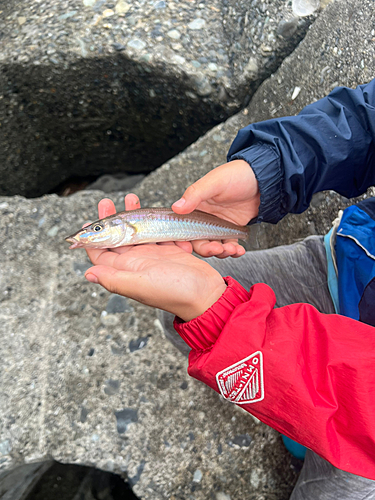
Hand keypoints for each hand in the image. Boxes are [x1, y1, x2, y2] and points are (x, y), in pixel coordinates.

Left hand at [84, 194, 226, 321]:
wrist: (206, 295)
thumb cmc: (175, 292)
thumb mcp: (140, 284)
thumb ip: (114, 278)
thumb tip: (88, 274)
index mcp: (127, 270)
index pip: (101, 253)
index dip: (92, 238)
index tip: (89, 220)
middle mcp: (137, 263)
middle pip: (118, 238)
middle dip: (112, 220)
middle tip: (108, 202)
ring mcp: (154, 256)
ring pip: (139, 232)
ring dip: (133, 216)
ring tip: (131, 199)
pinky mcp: (171, 252)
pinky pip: (160, 234)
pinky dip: (157, 222)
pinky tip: (156, 211)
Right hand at [171, 160, 259, 257]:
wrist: (262, 178)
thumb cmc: (237, 174)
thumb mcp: (214, 182)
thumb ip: (195, 195)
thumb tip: (176, 207)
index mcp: (195, 206)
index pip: (182, 228)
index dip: (182, 240)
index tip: (187, 248)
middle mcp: (204, 218)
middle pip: (198, 241)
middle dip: (207, 249)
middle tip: (216, 249)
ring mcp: (218, 225)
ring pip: (214, 245)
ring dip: (221, 251)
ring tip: (231, 249)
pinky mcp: (231, 230)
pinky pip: (229, 245)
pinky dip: (233, 251)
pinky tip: (239, 250)